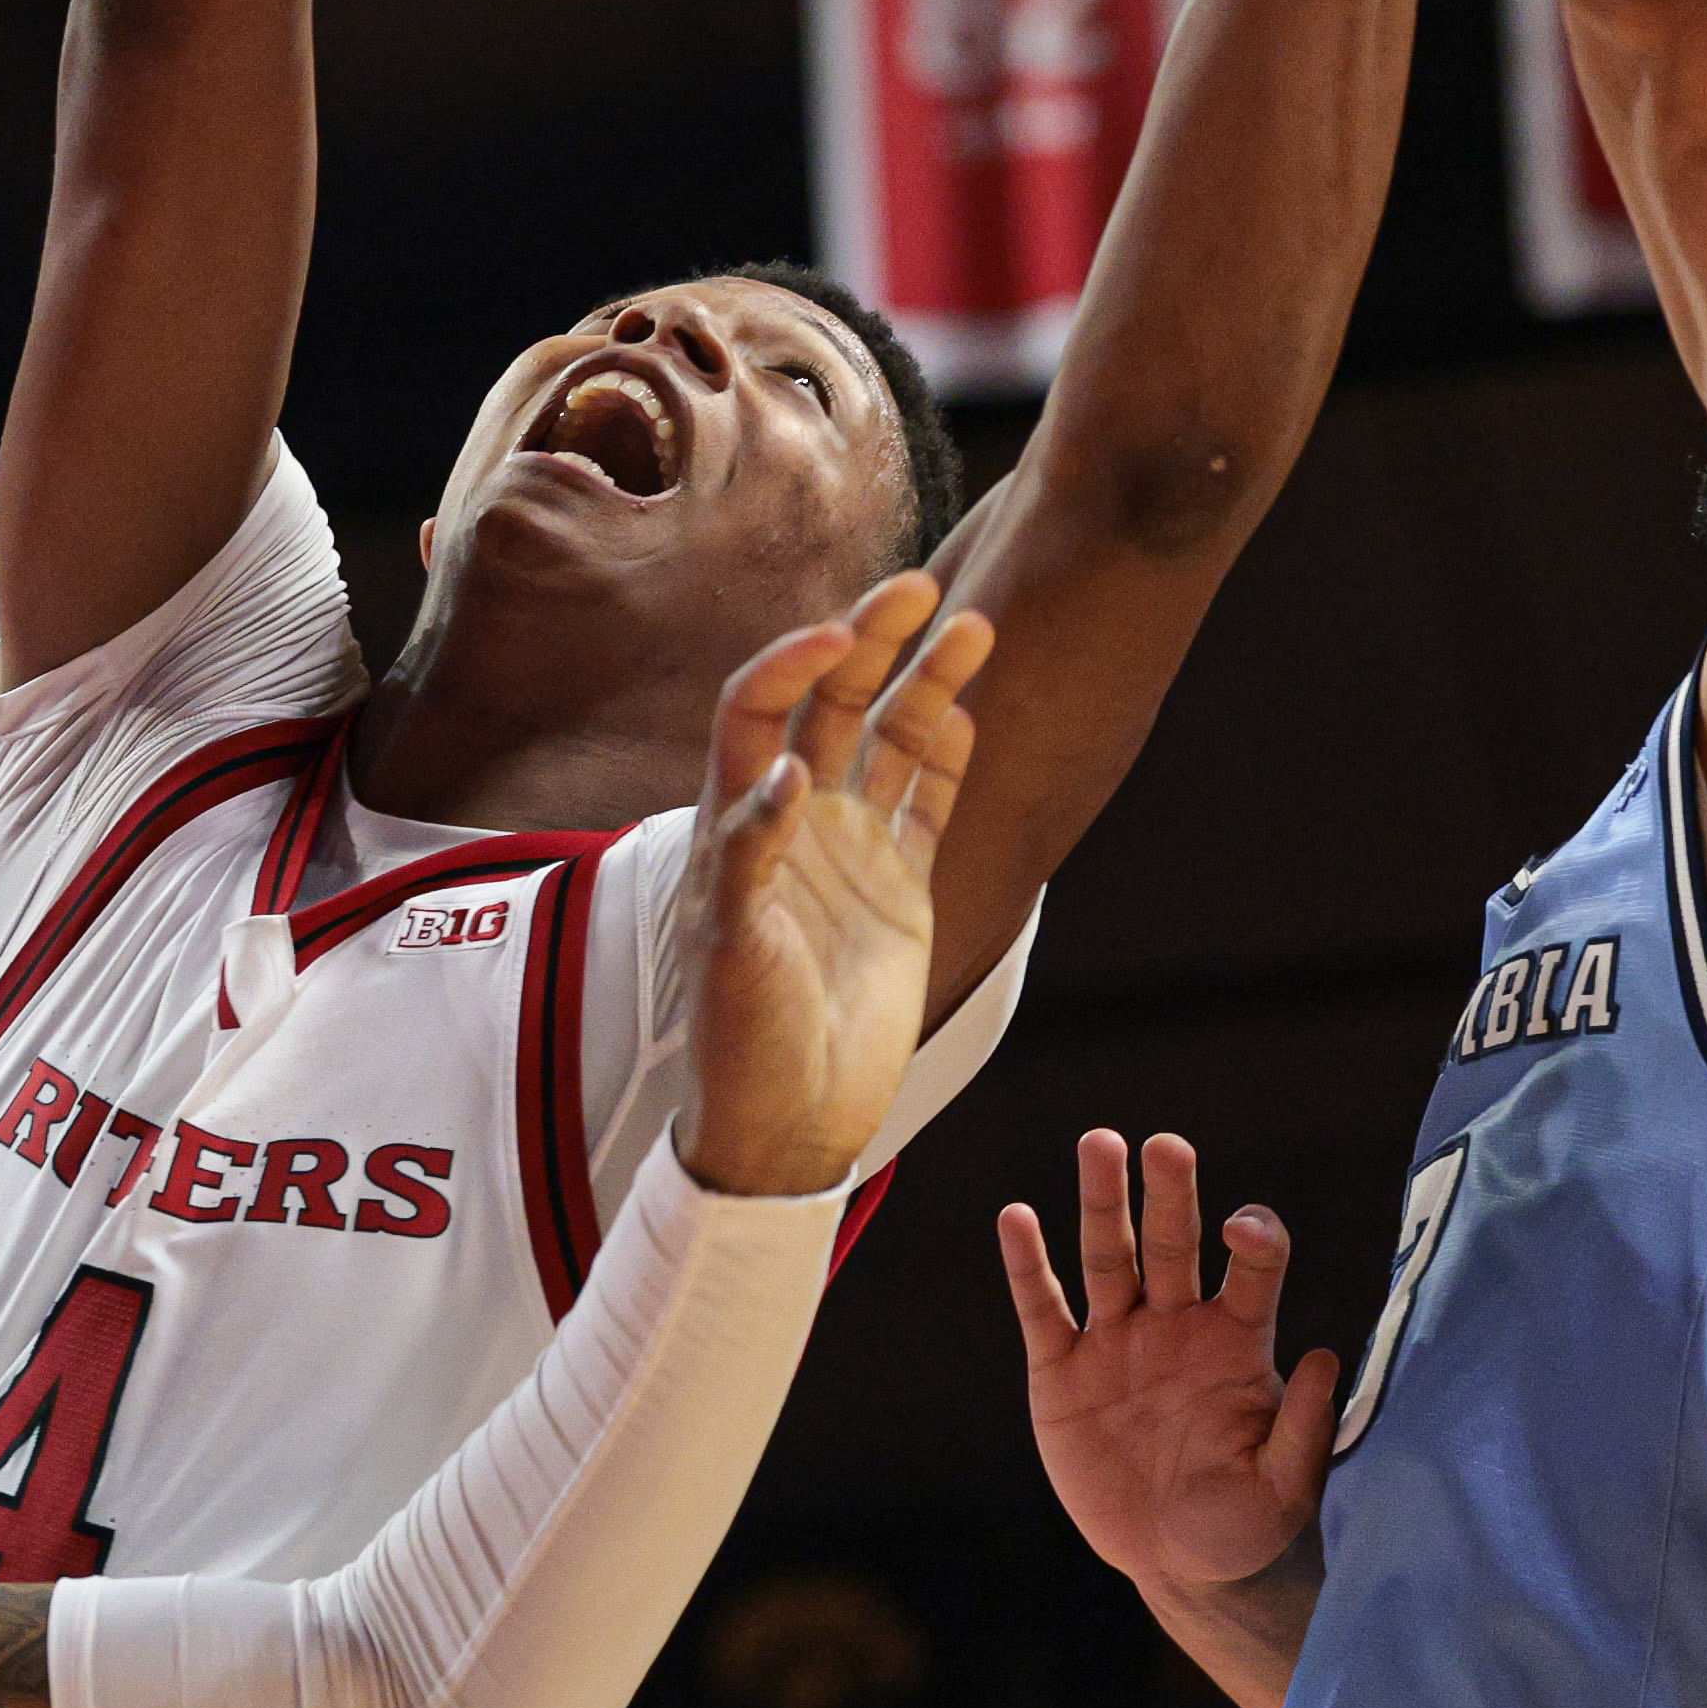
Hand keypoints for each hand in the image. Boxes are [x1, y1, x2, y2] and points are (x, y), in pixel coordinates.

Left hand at [678, 573, 991, 1197]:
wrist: (793, 1120)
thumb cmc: (741, 1039)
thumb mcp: (734, 948)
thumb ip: (753, 855)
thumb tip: (786, 771)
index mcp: (737, 821)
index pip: (758, 710)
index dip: (791, 661)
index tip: (837, 633)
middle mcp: (794, 820)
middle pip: (828, 703)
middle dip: (869, 641)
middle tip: (919, 587)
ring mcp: (852, 849)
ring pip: (889, 740)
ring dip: (924, 683)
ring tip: (972, 628)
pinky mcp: (901, 887)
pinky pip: (927, 801)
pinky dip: (949, 753)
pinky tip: (971, 708)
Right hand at [1002, 1129, 1327, 1597]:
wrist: (1177, 1563)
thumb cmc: (1244, 1523)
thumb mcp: (1284, 1486)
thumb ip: (1302, 1427)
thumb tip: (1325, 1356)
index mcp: (1237, 1342)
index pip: (1252, 1268)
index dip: (1254, 1240)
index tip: (1242, 1229)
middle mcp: (1177, 1326)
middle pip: (1173, 1243)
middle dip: (1170, 1195)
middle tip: (1167, 1146)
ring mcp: (1117, 1343)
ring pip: (1107, 1258)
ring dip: (1102, 1202)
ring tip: (1100, 1144)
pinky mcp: (1063, 1374)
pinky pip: (1043, 1309)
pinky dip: (1028, 1265)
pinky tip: (1018, 1218)